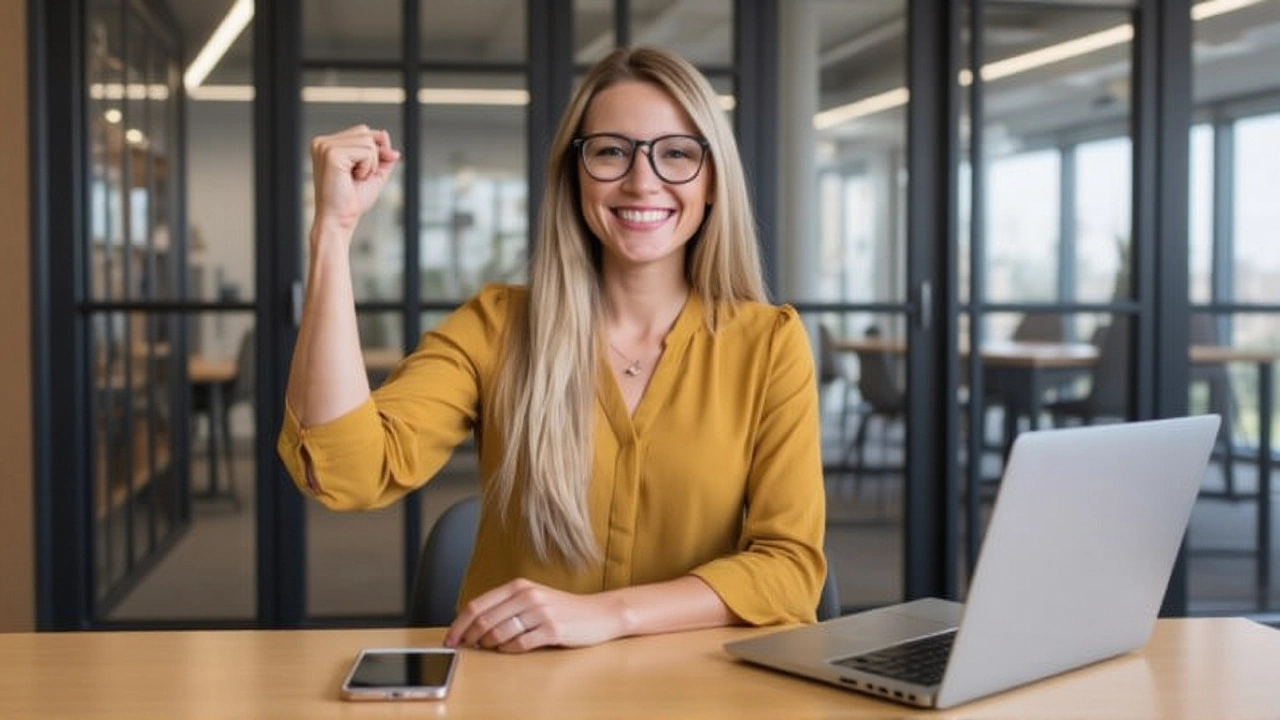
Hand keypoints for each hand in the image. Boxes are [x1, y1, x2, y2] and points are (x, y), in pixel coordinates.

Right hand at [309, 124, 399, 233]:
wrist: (339, 220)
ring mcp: (325, 146)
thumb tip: (388, 139)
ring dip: (370, 164)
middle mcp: (322, 142)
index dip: (376, 148)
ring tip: (355, 178)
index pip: (362, 131)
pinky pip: (366, 151)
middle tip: (358, 177)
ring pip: (367, 141)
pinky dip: (367, 168)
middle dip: (373, 157)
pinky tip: (353, 178)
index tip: (372, 170)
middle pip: (365, 132)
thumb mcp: (373, 173)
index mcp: (327, 144)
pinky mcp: (331, 154)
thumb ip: (382, 156)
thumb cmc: (352, 201)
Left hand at [444, 578, 625, 652]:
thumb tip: (472, 624)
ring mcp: (540, 612)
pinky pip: (519, 644)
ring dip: (490, 645)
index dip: (459, 624)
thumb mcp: (533, 598)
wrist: (598, 614)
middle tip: (468, 647)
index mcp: (519, 586)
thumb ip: (506, 606)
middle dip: (470, 637)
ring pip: (499, 633)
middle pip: (484, 620)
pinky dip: (509, 650)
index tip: (450, 638)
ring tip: (491, 647)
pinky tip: (511, 649)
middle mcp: (527, 596)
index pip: (477, 605)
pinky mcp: (551, 630)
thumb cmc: (562, 609)